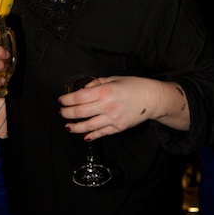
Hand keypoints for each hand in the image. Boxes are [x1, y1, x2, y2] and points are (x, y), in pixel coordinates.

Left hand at [58, 75, 188, 140]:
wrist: (152, 98)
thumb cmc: (133, 85)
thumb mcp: (112, 78)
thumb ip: (96, 84)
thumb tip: (83, 89)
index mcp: (104, 91)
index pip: (79, 97)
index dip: (67, 100)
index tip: (61, 100)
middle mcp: (106, 106)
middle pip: (80, 113)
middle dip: (67, 113)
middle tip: (62, 112)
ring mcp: (112, 119)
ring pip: (88, 126)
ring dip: (75, 127)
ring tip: (68, 126)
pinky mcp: (118, 128)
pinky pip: (101, 133)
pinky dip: (91, 135)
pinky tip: (84, 135)